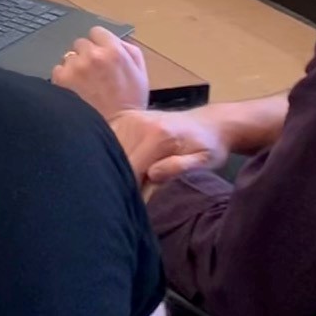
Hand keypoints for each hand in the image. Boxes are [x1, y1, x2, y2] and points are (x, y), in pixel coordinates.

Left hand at [51, 26, 149, 117]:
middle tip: (93, 73)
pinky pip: (58, 70)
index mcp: (114, 51)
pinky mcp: (61, 78)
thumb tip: (115, 40)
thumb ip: (129, 50)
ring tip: (85, 84)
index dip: (99, 42)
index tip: (100, 53)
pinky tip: (75, 90)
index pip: (97, 32)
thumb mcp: (140, 73)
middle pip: (81, 43)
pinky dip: (64, 78)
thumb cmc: (129, 104)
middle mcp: (93, 55)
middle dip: (86, 55)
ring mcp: (76, 66)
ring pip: (69, 57)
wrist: (115, 129)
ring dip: (75, 67)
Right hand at [112, 108, 229, 186]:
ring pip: (107, 147)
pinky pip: (108, 137)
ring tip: (129, 175)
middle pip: (115, 157)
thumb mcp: (204, 162)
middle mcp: (140, 123)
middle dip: (120, 176)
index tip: (137, 200)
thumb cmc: (208, 147)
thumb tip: (152, 174)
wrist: (209, 123)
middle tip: (133, 190)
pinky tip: (122, 161)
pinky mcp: (124, 116)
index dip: (131, 187)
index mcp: (159, 136)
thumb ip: (178, 168)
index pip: (131, 167)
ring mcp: (129, 117)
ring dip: (113, 164)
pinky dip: (111, 151)